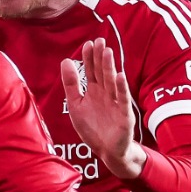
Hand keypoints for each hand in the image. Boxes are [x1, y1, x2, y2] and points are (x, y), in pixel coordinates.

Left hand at [59, 38, 142, 180]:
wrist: (107, 150)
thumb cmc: (93, 128)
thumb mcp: (76, 105)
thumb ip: (71, 84)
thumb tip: (66, 61)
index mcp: (94, 91)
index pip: (91, 71)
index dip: (89, 58)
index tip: (87, 44)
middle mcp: (105, 94)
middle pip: (102, 72)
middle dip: (99, 57)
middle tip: (99, 41)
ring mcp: (116, 102)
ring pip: (112, 82)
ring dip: (110, 67)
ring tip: (107, 52)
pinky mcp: (124, 113)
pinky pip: (122, 99)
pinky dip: (122, 88)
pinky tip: (120, 76)